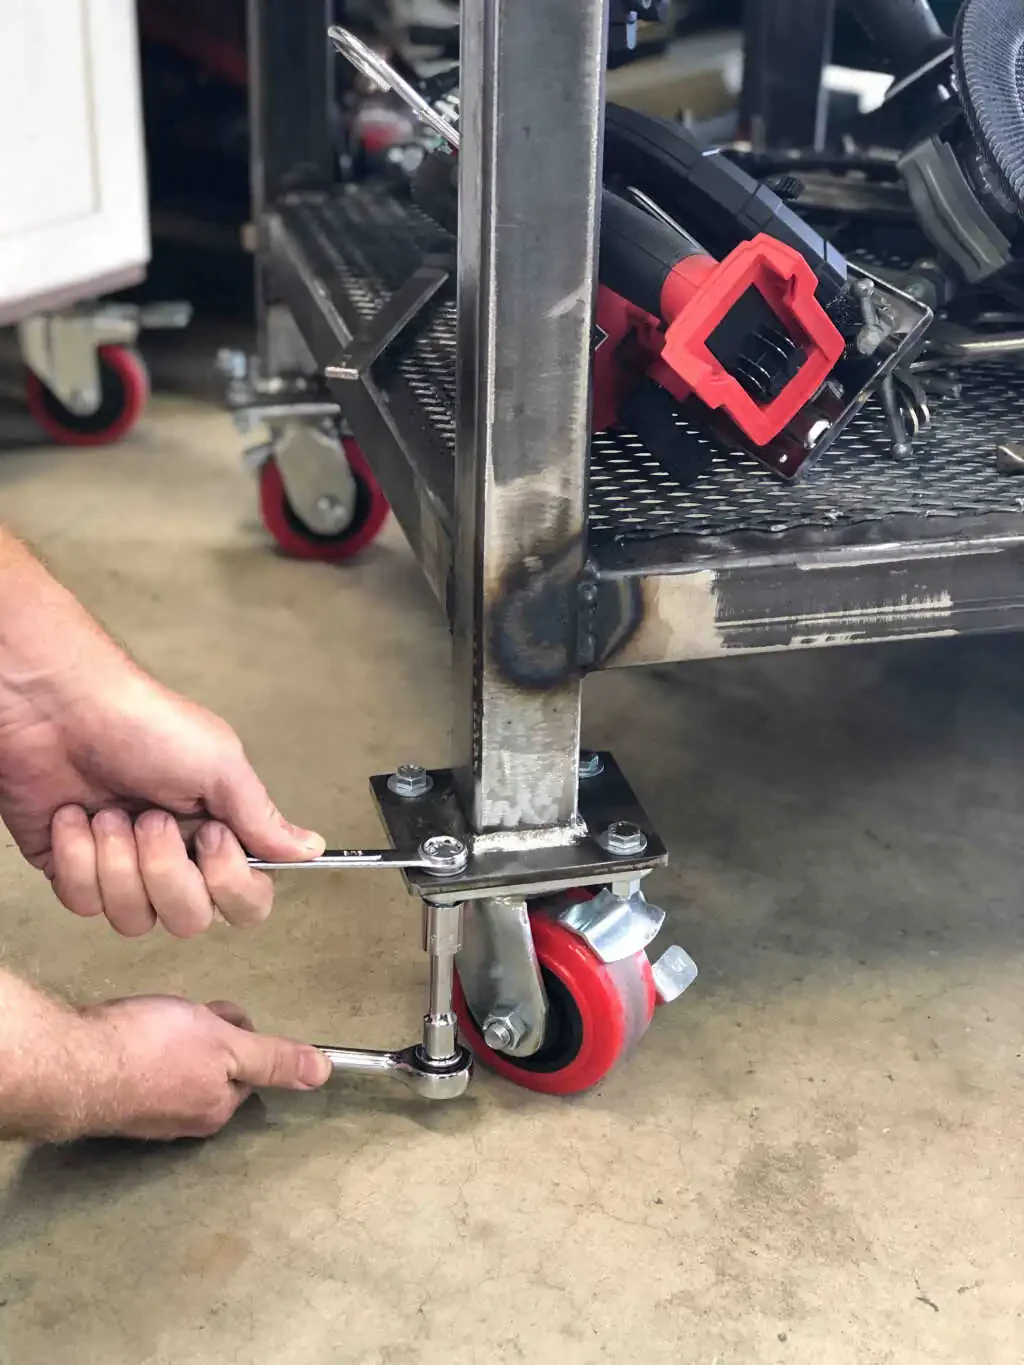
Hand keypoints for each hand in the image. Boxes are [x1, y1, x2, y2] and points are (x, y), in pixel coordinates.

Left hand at [0, 545, 323, 935]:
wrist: (58, 708)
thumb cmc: (142, 722)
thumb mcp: (219, 764)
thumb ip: (262, 818)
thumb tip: (311, 847)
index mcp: (219, 832)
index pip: (246, 901)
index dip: (230, 884)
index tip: (211, 836)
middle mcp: (176, 857)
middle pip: (189, 921)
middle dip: (166, 871)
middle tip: (151, 818)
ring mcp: (123, 868)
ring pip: (134, 919)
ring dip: (118, 862)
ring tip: (110, 811)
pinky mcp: (73, 870)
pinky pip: (83, 903)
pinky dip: (78, 857)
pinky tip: (74, 816)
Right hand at [78, 996, 332, 1139]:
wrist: (74, 1061)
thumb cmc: (147, 1050)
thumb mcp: (227, 1045)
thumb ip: (273, 1058)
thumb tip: (321, 1072)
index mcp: (217, 1109)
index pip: (248, 1065)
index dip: (236, 1031)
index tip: (215, 1017)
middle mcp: (185, 1120)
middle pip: (215, 1064)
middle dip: (204, 1032)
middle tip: (180, 1018)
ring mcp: (148, 1114)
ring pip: (180, 1062)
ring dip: (173, 1035)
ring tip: (152, 1022)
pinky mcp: (116, 1099)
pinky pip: (144, 1065)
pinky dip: (141, 1045)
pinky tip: (129, 1033)